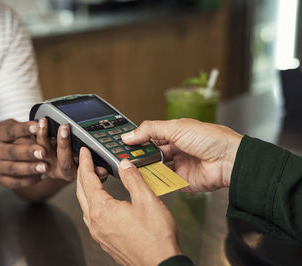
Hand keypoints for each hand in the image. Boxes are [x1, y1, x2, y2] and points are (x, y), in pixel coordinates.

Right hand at [0, 119, 47, 188]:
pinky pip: (14, 182)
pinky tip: (41, 177)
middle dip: (28, 152)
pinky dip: (28, 181)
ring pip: (13, 169)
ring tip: (45, 167)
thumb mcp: (0, 127)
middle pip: (12, 152)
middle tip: (44, 152)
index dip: (24, 129)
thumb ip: (18, 127)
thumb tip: (40, 125)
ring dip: (30, 169)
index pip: (9, 131)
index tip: (37, 127)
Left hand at [34, 118, 107, 181]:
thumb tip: (103, 171)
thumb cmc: (78, 162)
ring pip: (41, 149)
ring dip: (43, 134)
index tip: (84, 148)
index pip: (77, 168)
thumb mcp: (89, 169)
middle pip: (59, 158)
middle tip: (65, 127)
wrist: (54, 165)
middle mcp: (56, 168)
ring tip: (44, 122)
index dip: (80, 159)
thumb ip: (96, 171)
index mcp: (71, 172)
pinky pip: (31, 143)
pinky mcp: (34, 152)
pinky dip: (32, 132)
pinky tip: (34, 123)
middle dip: (63, 142)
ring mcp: (44, 161)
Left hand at [77, 147, 180, 265]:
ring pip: (86, 204)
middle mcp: (96, 222)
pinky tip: (106, 200)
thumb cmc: (155, 238)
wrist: (160, 264)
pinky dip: (95, 202)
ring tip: (101, 178)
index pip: (87, 179)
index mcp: (102, 209)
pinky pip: (93, 216)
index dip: (85, 162)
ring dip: (89, 188)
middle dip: (84, 173)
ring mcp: (99, 233)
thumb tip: (124, 165)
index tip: (84, 152)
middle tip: (91, 161)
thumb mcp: (146, 199)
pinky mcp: (105, 240)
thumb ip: (133, 178)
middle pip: (82, 191)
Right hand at [122, 118, 241, 191]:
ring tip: (132, 169)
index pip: (150, 136)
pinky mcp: (183, 181)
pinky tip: (145, 180)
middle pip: (151, 154)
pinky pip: (165, 183)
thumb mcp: (176, 127)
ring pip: (156, 169)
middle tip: (125, 158)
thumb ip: (150, 130)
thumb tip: (129, 135)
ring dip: (146, 169)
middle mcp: (176, 150)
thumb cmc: (210, 138)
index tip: (123, 143)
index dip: (137, 139)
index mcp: (175, 134)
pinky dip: (155, 182)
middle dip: (139, 156)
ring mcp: (179, 166)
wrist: (229, 160)